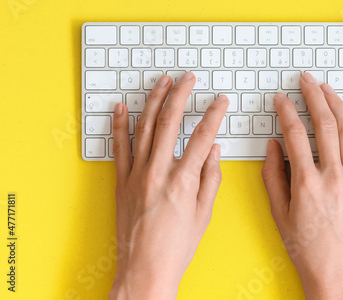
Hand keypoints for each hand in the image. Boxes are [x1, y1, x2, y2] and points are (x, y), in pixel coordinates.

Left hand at [109, 72, 227, 299]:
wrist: (144, 268)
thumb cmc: (176, 246)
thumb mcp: (204, 214)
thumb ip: (210, 178)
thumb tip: (214, 151)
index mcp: (182, 181)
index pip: (202, 137)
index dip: (214, 114)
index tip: (220, 100)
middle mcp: (158, 172)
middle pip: (169, 123)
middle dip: (180, 95)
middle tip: (188, 78)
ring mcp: (136, 175)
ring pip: (144, 128)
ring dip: (153, 101)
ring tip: (162, 83)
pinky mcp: (121, 181)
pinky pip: (118, 147)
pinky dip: (120, 125)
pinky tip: (123, 107)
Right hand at [262, 72, 342, 298]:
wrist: (337, 270)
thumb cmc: (305, 246)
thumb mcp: (278, 212)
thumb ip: (273, 175)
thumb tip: (273, 146)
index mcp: (306, 182)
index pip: (294, 134)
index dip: (286, 111)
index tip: (280, 99)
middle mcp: (332, 175)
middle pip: (324, 124)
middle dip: (313, 96)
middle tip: (305, 80)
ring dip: (337, 105)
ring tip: (327, 89)